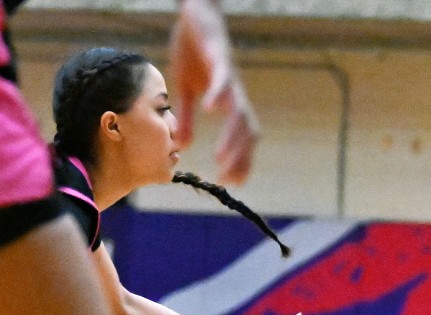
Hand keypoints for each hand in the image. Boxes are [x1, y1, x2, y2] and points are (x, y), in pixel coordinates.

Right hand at [170, 0, 259, 185]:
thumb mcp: (185, 88)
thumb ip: (187, 117)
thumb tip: (183, 147)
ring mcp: (228, 75)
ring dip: (232, 137)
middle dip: (241, 156)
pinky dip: (218, 94)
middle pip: (247, 129)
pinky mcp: (217, 56)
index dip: (241, 159)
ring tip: (222, 158)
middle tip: (228, 179)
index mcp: (227, 102)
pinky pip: (222, 78)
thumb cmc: (192, 50)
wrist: (196, 14)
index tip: (231, 182)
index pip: (242, 136)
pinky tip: (211, 109)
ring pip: (238, 111)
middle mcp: (233, 93)